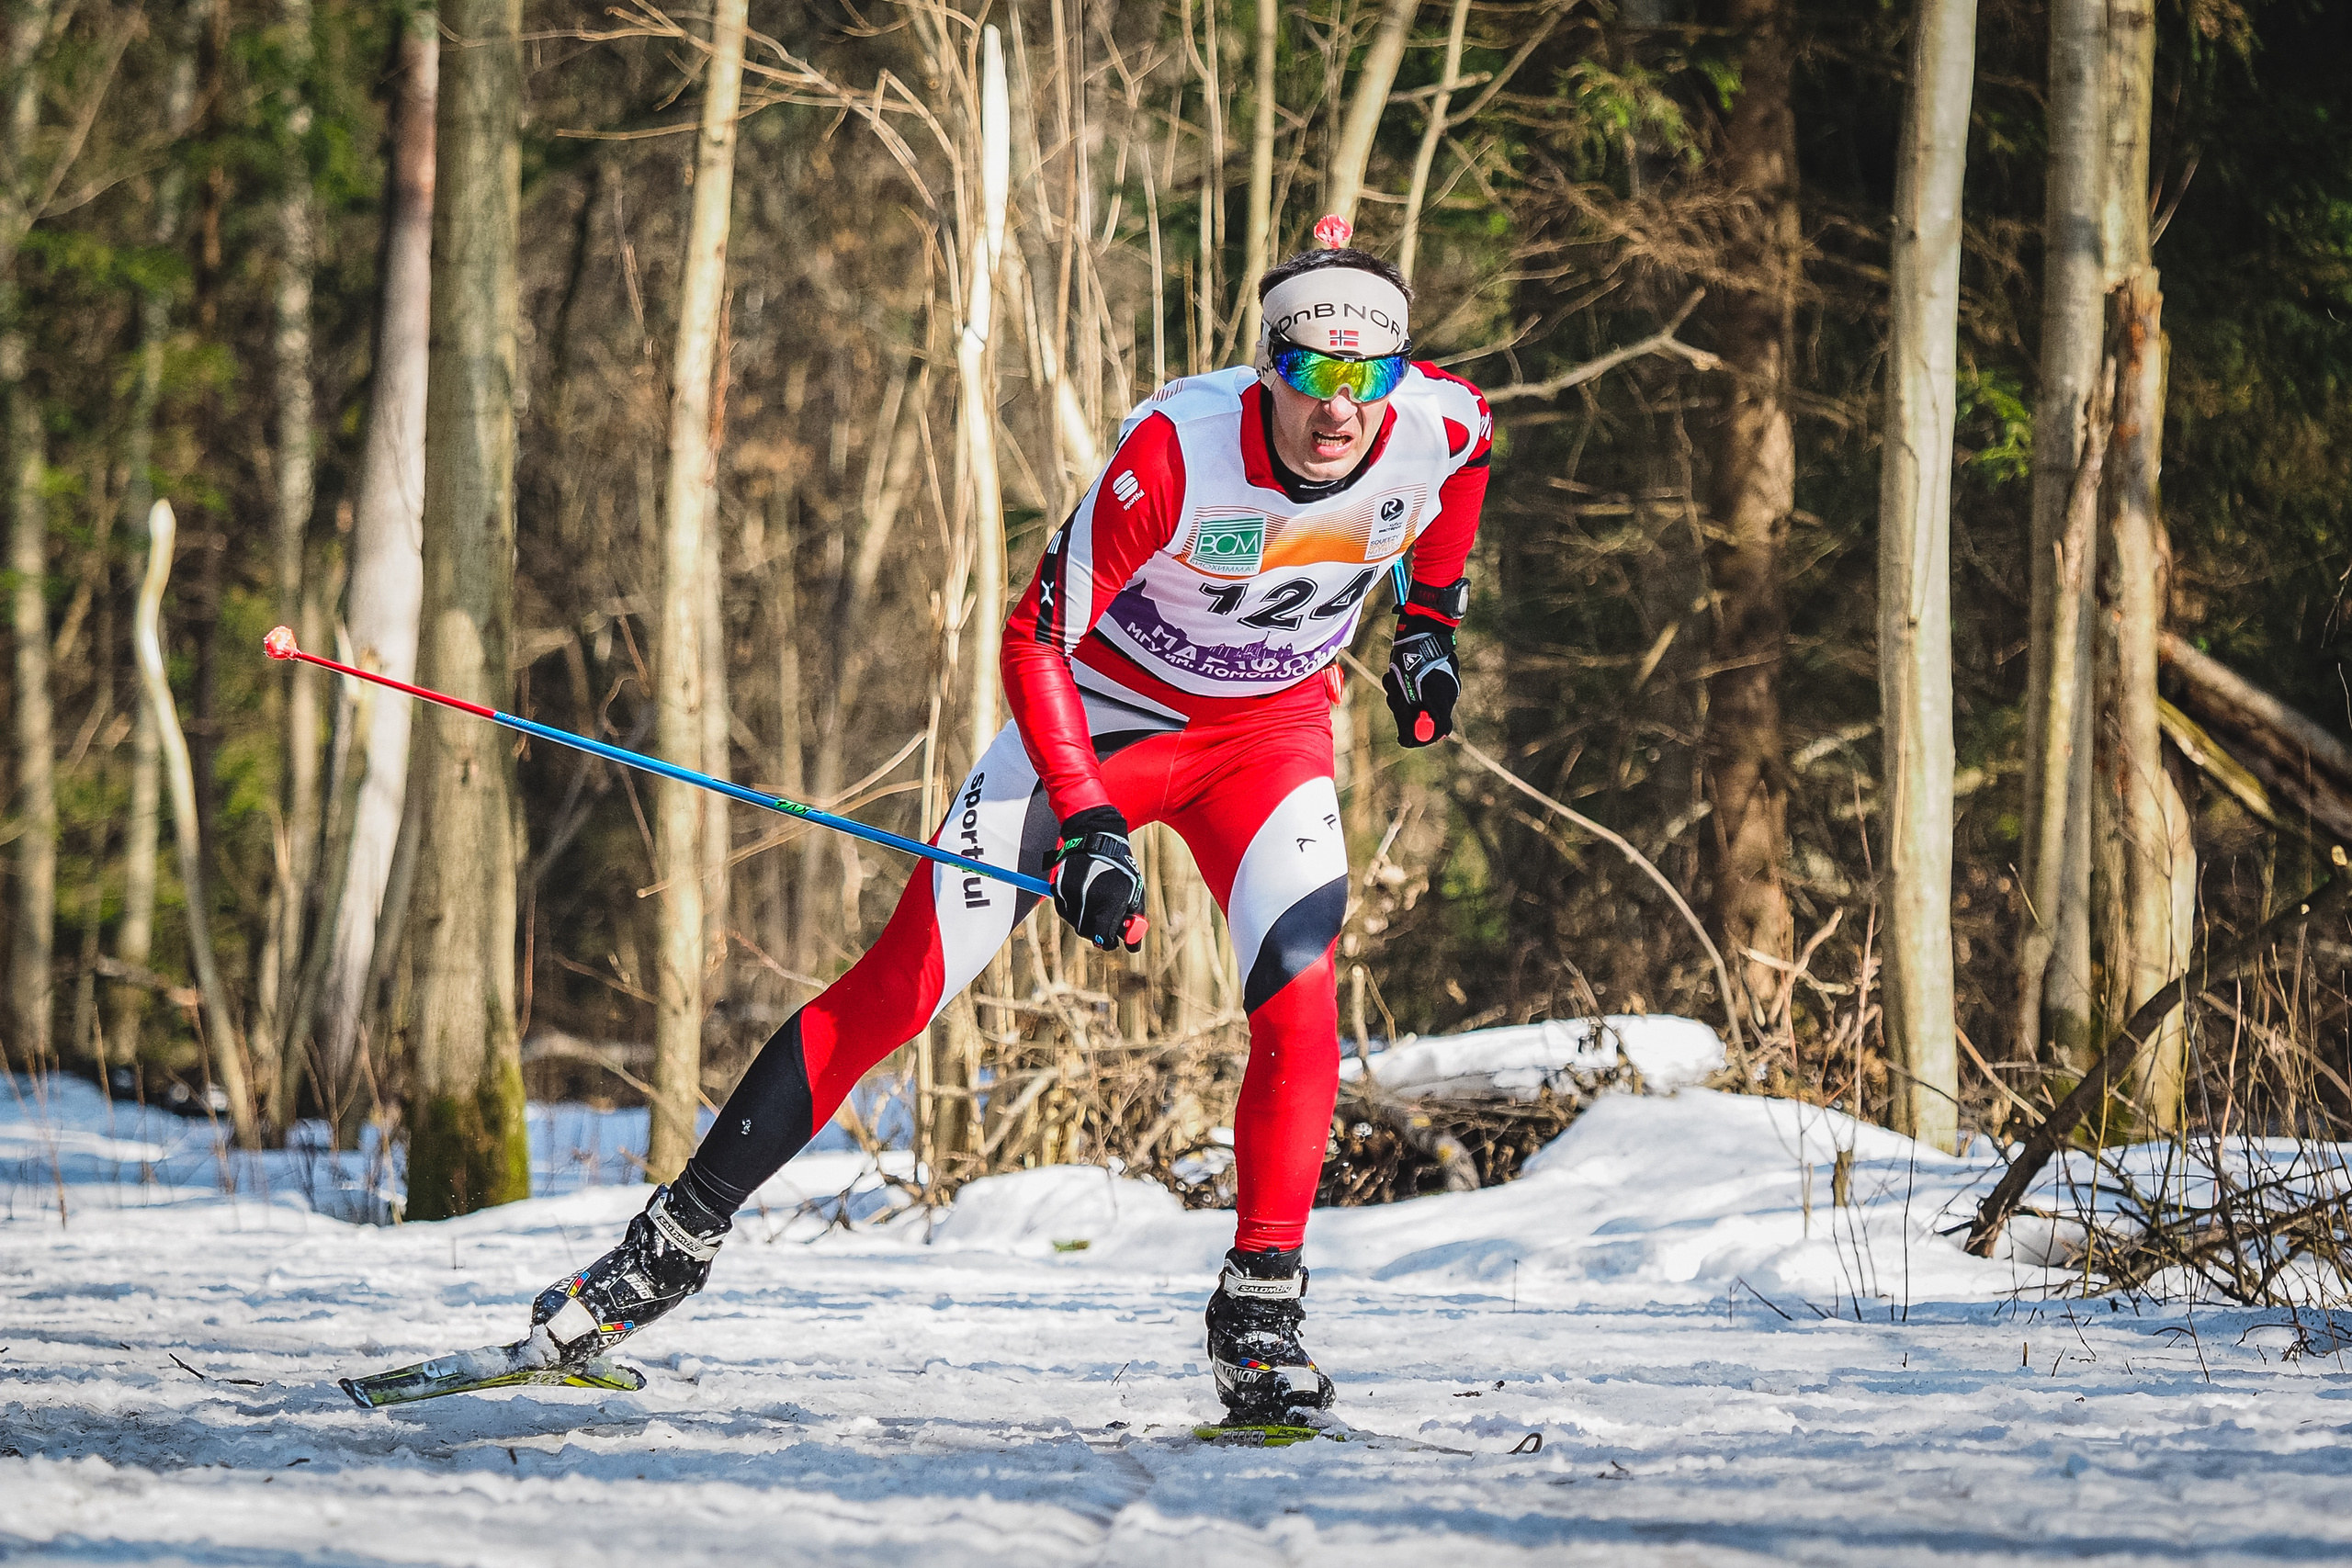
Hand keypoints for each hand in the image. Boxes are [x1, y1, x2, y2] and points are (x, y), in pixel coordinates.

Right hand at [1051, 806, 1147, 950]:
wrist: (1097, 840)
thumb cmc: (1121, 868)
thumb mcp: (1134, 891)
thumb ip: (1134, 919)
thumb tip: (1133, 946)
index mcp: (1108, 902)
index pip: (1104, 937)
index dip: (1109, 942)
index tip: (1112, 941)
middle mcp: (1087, 900)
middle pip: (1087, 933)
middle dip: (1097, 933)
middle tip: (1103, 928)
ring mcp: (1071, 894)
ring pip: (1075, 922)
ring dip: (1085, 920)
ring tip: (1096, 904)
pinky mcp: (1060, 889)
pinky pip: (1066, 910)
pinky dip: (1074, 910)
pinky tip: (1085, 896)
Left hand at [1382, 610, 1459, 746]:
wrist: (1422, 629)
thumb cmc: (1409, 659)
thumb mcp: (1401, 691)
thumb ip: (1406, 717)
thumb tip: (1406, 740)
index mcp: (1442, 700)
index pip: (1439, 731)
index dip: (1423, 738)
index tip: (1407, 737)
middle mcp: (1450, 694)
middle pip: (1432, 717)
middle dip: (1410, 714)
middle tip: (1394, 700)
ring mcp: (1450, 683)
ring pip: (1429, 702)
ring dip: (1409, 698)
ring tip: (1394, 680)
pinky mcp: (1446, 674)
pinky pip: (1431, 689)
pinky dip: (1416, 688)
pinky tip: (1403, 672)